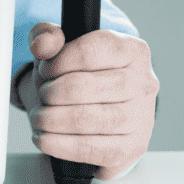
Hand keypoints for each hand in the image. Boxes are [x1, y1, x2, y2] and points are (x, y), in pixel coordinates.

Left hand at [19, 22, 158, 180]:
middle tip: (42, 96)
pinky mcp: (133, 147)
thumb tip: (41, 44)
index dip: (56, 63)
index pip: (88, 51)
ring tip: (39, 116)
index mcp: (132, 50)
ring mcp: (142, 117)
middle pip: (82, 87)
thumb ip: (46, 35)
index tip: (45, 70)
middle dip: (50, 93)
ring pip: (86, 119)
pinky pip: (92, 149)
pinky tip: (45, 138)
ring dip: (50, 119)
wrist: (94, 106)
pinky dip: (59, 145)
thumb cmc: (77, 73)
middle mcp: (144, 83)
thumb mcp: (59, 46)